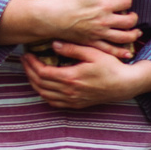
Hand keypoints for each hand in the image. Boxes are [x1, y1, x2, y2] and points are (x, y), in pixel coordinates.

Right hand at [7, 0, 138, 56]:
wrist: (48, 17)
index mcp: (104, 5)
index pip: (126, 2)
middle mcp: (105, 21)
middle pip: (129, 21)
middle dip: (133, 17)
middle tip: (131, 15)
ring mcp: (99, 33)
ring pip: (124, 37)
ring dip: (133, 35)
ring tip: (136, 32)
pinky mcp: (91, 43)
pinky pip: (109, 49)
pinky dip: (120, 52)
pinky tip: (127, 52)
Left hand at [20, 44, 150, 109]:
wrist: (125, 85)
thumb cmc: (111, 66)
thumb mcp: (94, 53)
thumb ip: (73, 49)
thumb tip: (54, 44)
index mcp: (71, 78)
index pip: (42, 72)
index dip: (31, 64)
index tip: (27, 55)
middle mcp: (69, 91)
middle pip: (40, 84)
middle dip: (29, 72)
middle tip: (25, 61)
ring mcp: (72, 100)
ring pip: (44, 94)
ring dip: (34, 83)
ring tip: (31, 71)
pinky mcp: (77, 104)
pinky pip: (54, 103)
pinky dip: (44, 95)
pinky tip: (43, 86)